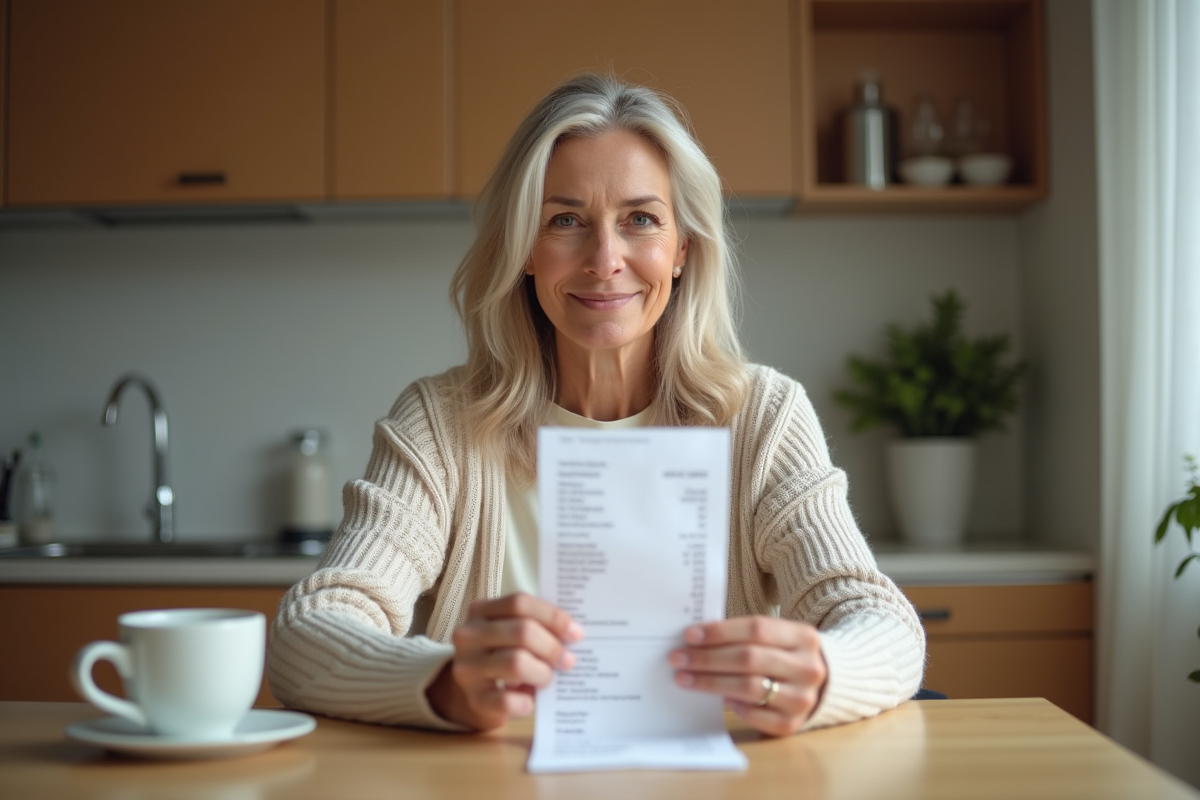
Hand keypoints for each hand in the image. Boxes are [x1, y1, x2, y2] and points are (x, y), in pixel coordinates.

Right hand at [426, 592, 582, 730]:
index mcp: (481, 611)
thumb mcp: (511, 634)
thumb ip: (536, 626)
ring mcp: (468, 667)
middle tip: (569, 660)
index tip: (575, 633)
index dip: (552, 616)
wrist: (476, 693)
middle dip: (552, 647)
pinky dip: (526, 702)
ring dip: (542, 673)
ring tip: (548, 678)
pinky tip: (531, 700)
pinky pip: (507, 700)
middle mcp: (468, 636)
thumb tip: (573, 633)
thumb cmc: (503, 655)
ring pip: (515, 663)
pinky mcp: (474, 699)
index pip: (519, 603)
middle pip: (522, 631)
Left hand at [669, 616, 826, 735]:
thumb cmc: (786, 656)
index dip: (720, 632)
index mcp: (804, 637)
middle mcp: (808, 667)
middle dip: (707, 658)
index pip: (756, 629)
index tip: (690, 636)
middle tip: (678, 658)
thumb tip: (696, 638)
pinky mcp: (793, 723)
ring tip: (686, 678)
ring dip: (711, 682)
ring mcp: (802, 697)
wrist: (824, 685)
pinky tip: (720, 698)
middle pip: (749, 659)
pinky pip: (756, 715)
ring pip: (749, 687)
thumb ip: (745, 635)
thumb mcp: (778, 638)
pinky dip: (735, 706)